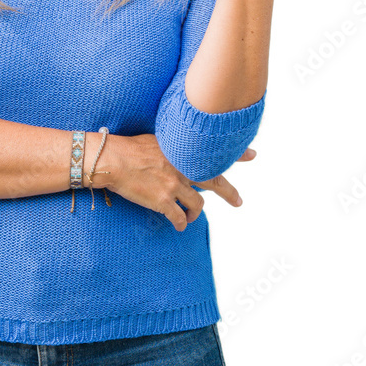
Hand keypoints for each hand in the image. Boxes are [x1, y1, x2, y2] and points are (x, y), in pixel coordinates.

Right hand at [106, 135, 256, 231]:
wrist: (111, 159)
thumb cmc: (129, 147)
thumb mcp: (157, 139)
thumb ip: (172, 147)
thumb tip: (179, 152)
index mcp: (183, 151)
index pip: (215, 152)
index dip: (237, 153)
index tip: (253, 154)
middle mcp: (183, 167)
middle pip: (215, 181)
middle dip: (229, 193)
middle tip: (239, 201)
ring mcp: (174, 185)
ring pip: (197, 206)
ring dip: (195, 214)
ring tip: (190, 218)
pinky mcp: (163, 201)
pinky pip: (178, 218)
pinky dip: (180, 224)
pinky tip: (177, 226)